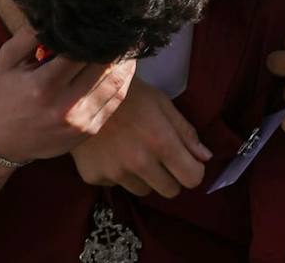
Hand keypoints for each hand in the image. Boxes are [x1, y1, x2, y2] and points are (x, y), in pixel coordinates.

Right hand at [0, 26, 135, 164]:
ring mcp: (79, 122)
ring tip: (126, 43)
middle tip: (121, 28)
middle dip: (114, 46)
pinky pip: (114, 101)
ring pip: (116, 84)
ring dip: (124, 62)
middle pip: (104, 67)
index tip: (101, 18)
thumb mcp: (7, 61)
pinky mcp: (88, 131)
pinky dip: (121, 81)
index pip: (82, 52)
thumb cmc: (1, 95)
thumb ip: (29, 35)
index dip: (95, 33)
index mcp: (43, 86)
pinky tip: (121, 66)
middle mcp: (65, 106)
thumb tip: (55, 13)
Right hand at [69, 78, 211, 197]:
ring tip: (133, 151)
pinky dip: (117, 173)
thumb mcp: (162, 104)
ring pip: (143, 190)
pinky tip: (110, 151)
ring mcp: (115, 173)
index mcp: (161, 142)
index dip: (193, 170)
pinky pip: (116, 185)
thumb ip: (186, 133)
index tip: (187, 162)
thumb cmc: (128, 94)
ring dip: (144, 177)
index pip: (192, 178)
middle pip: (170, 191)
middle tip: (160, 158)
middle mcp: (140, 163)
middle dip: (170, 177)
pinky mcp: (94, 177)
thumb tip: (204, 157)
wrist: (80, 93)